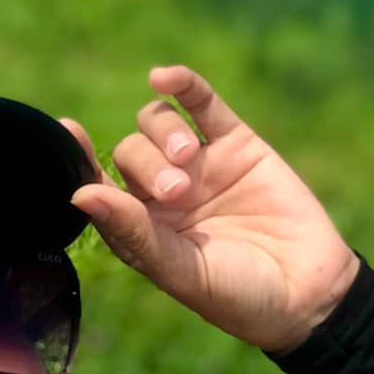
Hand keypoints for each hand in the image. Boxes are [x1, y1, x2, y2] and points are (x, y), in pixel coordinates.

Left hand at [57, 62, 360, 353]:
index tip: (67, 130)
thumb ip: (131, 230)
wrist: (306, 291)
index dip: (81, 160)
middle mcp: (165, 196)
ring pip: (157, 123)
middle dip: (146, 165)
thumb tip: (79, 193)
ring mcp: (201, 165)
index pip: (100, 186)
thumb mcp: (179, 270)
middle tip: (177, 194)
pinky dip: (183, 86)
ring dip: (164, 134)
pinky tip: (165, 77)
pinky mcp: (237, 144)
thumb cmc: (236, 295)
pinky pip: (202, 103)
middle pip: (129, 151)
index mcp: (144, 229)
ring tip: (188, 164)